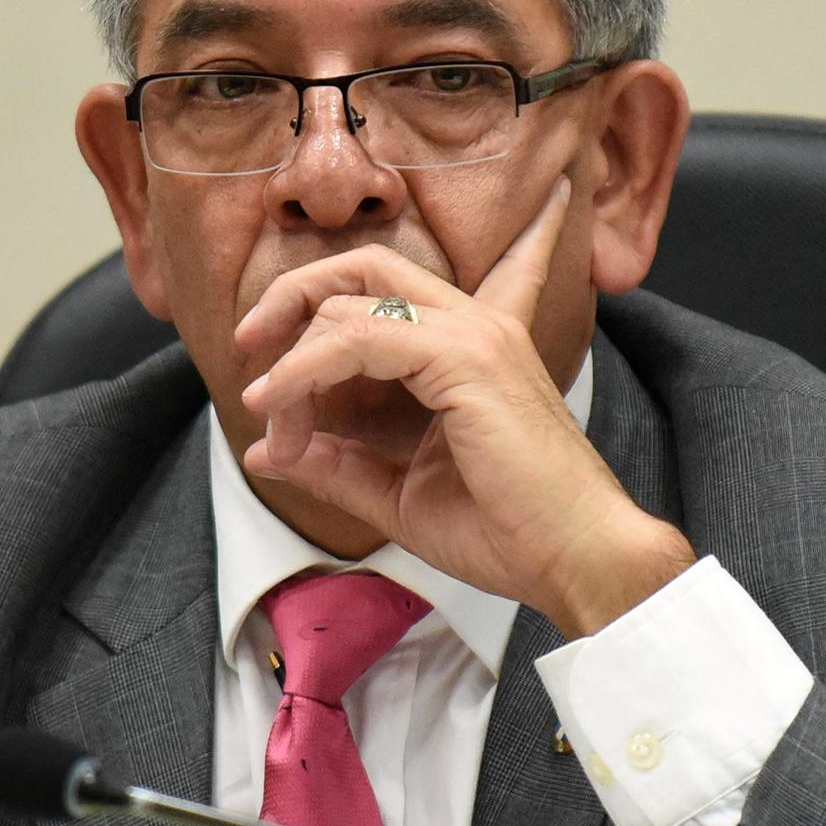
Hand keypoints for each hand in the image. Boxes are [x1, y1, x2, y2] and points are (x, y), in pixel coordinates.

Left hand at [233, 177, 693, 635]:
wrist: (576, 560)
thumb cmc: (508, 529)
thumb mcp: (398, 494)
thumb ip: (338, 466)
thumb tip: (267, 453)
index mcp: (474, 346)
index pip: (433, 274)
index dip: (357, 276)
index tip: (290, 335)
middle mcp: (476, 325)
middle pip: (366, 266)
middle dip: (295, 295)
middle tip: (250, 345)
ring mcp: (474, 334)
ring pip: (351, 302)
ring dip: (292, 357)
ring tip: (266, 412)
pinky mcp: (465, 357)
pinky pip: (358, 339)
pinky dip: (305, 371)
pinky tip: (278, 409)